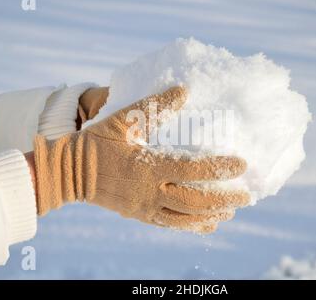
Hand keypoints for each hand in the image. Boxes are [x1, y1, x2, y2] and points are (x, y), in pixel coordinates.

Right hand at [33, 86, 249, 233]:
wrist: (69, 173)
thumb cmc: (97, 143)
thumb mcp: (123, 120)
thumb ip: (154, 107)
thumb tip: (183, 90)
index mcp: (148, 166)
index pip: (192, 170)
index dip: (219, 168)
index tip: (242, 164)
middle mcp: (150, 191)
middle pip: (195, 201)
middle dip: (223, 199)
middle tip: (246, 196)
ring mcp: (145, 207)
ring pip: (185, 218)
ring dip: (211, 215)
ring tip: (232, 211)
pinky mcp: (140, 215)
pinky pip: (170, 225)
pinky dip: (191, 226)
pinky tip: (207, 224)